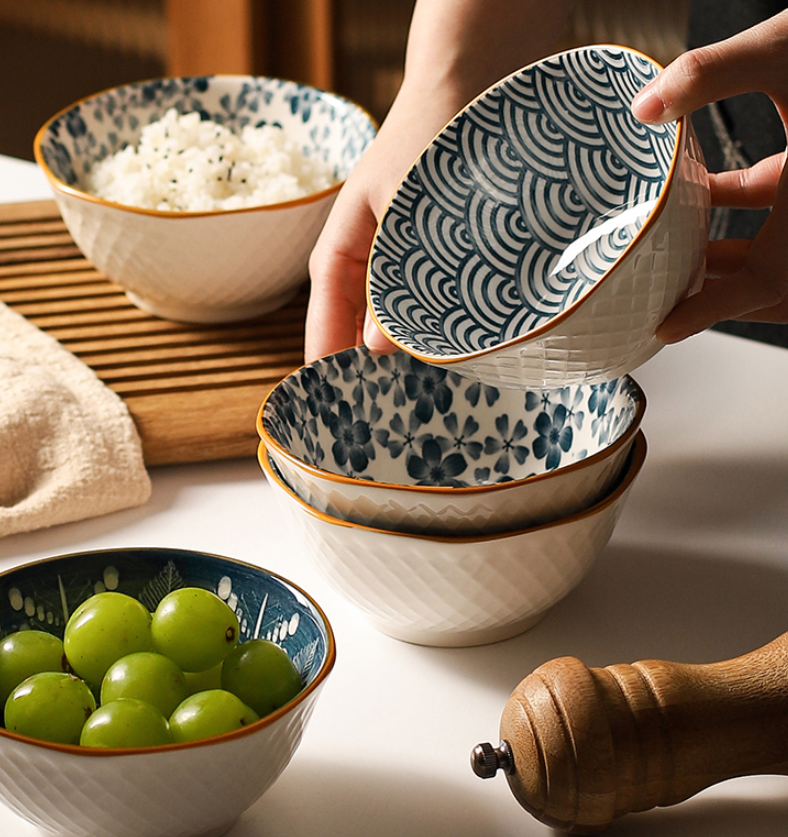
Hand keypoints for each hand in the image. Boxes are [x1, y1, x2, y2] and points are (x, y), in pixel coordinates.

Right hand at [304, 0, 574, 362]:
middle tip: (366, 412)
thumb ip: (395, 280)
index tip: (323, 397)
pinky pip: (424, 295)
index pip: (326, 307)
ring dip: (395, 347)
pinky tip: (444, 346)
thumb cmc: (434, 134)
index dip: (323, 351)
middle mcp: (372, 247)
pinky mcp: (437, 246)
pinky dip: (428, 322)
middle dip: (356, 360)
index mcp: (347, 237)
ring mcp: (404, 247)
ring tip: (403, 391)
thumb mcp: (409, 214)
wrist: (476, 76)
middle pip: (354, 315)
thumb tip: (378, 348)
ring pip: (390, 309)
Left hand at [631, 9, 787, 343]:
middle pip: (771, 285)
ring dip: (735, 258)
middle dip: (718, 292)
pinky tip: (714, 188)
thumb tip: (646, 104)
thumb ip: (712, 75)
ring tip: (679, 246)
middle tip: (666, 292)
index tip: (666, 328)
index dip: (708, 312)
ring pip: (784, 258)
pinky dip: (755, 217)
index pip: (762, 286)